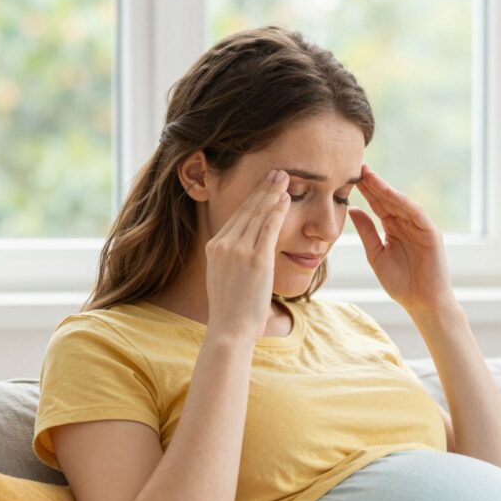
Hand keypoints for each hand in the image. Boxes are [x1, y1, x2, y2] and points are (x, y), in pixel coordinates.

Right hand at [204, 168, 291, 342]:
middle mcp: (224, 244)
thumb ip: (232, 261)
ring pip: (259, 214)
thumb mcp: (225, 279)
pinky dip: (278, 210)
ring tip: (285, 178)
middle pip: (247, 209)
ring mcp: (239, 250)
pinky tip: (286, 198)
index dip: (252, 199)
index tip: (263, 186)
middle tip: (277, 172)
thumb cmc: (232, 311)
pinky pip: (269, 227)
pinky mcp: (256, 258)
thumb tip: (244, 255)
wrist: (230, 329)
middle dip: (263, 189)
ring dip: (273, 193)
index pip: (236, 217)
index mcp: (214, 247)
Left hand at [347, 164, 457, 315]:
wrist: (422, 303)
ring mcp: (420, 227)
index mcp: (393, 228)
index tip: (347, 177)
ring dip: (386, 189)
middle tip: (357, 167)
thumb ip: (366, 232)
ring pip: (401, 203)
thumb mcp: (376, 255)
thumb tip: (353, 209)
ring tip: (370, 176)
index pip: (377, 205)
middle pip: (388, 199)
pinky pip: (417, 214)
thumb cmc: (401, 283)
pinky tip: (391, 194)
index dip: (365, 191)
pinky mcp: (431, 233)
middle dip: (373, 184)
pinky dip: (404, 203)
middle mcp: (407, 223)